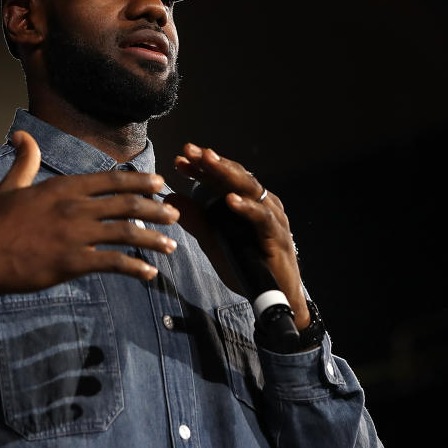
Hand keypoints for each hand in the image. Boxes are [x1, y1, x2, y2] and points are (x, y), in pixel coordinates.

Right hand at [0, 131, 180, 297]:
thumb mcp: (10, 186)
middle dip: (155, 207)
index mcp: (63, 188)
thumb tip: (22, 134)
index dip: (139, 181)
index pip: (111, 180)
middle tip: (175, 214)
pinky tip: (149, 273)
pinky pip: (113, 263)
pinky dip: (134, 267)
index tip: (158, 183)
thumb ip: (24, 160)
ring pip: (126, 232)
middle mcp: (75, 208)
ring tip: (171, 245)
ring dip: (153, 239)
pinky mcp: (73, 262)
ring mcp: (76, 235)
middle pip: (126, 204)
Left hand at [166, 143, 308, 328]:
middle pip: (236, 176)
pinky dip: (246, 208)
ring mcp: (272, 217)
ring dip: (228, 175)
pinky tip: (230, 200)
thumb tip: (170, 197)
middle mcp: (261, 204)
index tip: (180, 158)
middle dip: (212, 162)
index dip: (202, 167)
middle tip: (191, 150)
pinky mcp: (277, 236)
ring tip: (209, 162)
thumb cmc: (246, 265)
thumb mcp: (213, 241)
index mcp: (246, 202)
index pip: (222, 178)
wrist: (275, 296)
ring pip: (250, 189)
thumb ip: (195, 220)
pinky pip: (262, 218)